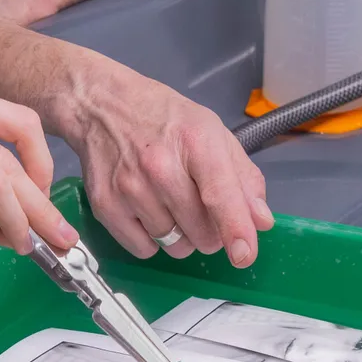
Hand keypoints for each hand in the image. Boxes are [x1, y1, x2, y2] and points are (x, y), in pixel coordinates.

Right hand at [60, 62, 272, 266]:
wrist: (101, 106)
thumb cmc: (162, 118)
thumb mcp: (212, 132)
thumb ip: (243, 178)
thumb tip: (260, 221)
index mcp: (195, 142)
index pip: (220, 195)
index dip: (236, 229)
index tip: (244, 255)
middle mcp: (160, 166)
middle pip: (201, 232)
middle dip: (210, 231)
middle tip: (200, 208)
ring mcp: (129, 187)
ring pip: (174, 245)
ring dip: (181, 237)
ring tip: (171, 206)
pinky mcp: (105, 205)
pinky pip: (143, 249)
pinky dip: (151, 240)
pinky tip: (148, 212)